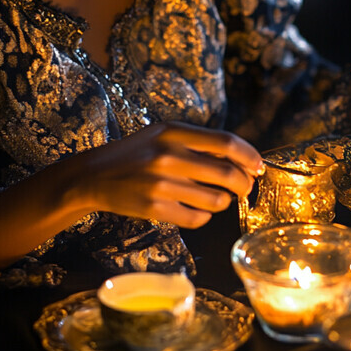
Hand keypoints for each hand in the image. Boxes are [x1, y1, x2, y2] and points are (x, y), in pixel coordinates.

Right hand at [0, 121, 262, 267]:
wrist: (91, 176)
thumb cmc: (135, 154)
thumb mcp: (163, 135)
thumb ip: (199, 143)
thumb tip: (244, 161)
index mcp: (173, 131)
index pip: (226, 142)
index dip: (249, 156)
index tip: (259, 166)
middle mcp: (168, 154)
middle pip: (227, 173)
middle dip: (242, 184)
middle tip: (243, 188)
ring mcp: (160, 183)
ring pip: (216, 200)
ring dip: (222, 202)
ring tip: (213, 199)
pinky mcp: (154, 208)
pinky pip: (197, 219)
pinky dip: (202, 217)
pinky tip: (193, 210)